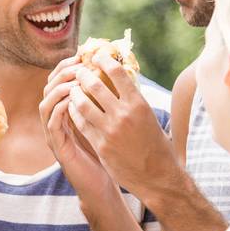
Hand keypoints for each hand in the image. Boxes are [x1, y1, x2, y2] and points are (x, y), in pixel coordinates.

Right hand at [39, 74, 118, 204]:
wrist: (102, 186)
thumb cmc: (107, 154)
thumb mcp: (106, 122)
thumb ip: (105, 102)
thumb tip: (119, 75)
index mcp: (67, 112)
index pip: (60, 82)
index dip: (68, 67)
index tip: (82, 55)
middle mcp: (57, 121)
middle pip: (49, 89)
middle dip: (62, 73)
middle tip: (78, 65)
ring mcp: (55, 135)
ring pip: (45, 104)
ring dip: (59, 89)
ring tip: (75, 80)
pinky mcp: (58, 148)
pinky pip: (52, 124)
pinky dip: (60, 109)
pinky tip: (73, 101)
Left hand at [56, 49, 176, 192]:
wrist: (157, 175)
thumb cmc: (156, 145)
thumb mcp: (149, 117)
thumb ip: (133, 100)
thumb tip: (122, 81)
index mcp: (139, 104)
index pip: (118, 73)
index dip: (105, 61)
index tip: (97, 55)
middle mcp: (123, 114)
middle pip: (95, 86)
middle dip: (84, 75)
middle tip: (79, 70)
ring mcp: (109, 130)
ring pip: (83, 104)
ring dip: (75, 93)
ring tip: (73, 88)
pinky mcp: (100, 145)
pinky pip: (81, 124)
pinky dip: (75, 113)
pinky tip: (72, 108)